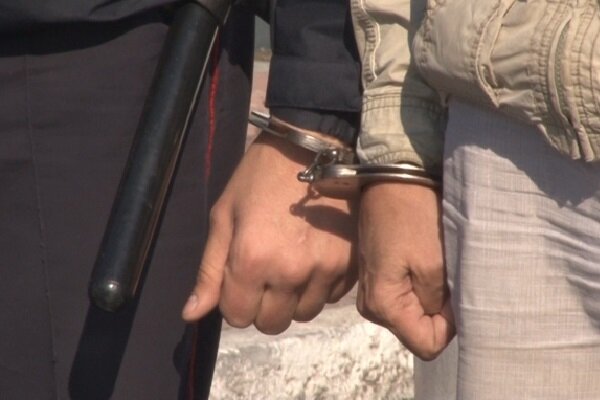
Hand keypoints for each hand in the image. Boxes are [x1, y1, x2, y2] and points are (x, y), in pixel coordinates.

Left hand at [182, 133, 357, 333]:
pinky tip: (313, 259)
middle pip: (271, 323)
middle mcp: (290, 273)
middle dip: (262, 306)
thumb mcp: (225, 216)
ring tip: (290, 266)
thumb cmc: (259, 178)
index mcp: (252, 260)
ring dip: (292, 299)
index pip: (238, 317)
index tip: (240, 277)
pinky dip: (318, 287)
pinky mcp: (349, 265)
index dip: (234, 301)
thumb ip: (210, 269)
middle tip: (264, 274)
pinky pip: (330, 298)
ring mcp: (324, 271)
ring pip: (303, 314)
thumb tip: (191, 314)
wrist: (311, 149)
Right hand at [357, 182, 453, 359]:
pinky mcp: (377, 277)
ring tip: (436, 265)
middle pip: (417, 330)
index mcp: (383, 306)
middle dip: (439, 311)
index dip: (448, 326)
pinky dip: (422, 285)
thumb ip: (440, 304)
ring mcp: (372, 291)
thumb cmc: (414, 217)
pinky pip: (406, 296)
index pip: (427, 344)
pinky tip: (425, 260)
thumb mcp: (435, 264)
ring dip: (431, 296)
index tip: (454, 293)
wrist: (391, 180)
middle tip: (447, 275)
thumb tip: (443, 321)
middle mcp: (371, 307)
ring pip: (414, 313)